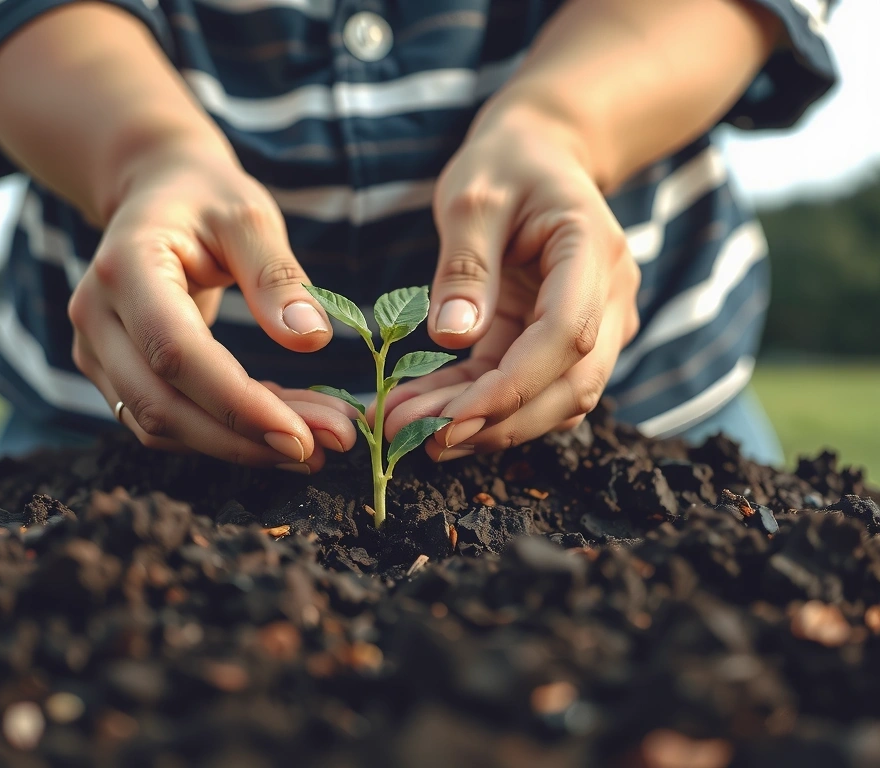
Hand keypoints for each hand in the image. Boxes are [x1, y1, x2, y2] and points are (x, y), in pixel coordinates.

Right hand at [68, 138, 357, 470]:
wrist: (158, 194)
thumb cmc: (208, 199)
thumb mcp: (250, 217)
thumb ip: (277, 276)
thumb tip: (312, 340)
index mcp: (126, 265)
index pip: (176, 352)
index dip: (236, 403)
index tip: (302, 436)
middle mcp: (96, 314)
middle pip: (162, 405)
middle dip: (246, 440)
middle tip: (328, 448)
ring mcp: (96, 350)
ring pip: (160, 426)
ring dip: (239, 446)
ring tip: (317, 447)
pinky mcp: (112, 373)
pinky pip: (165, 421)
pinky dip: (223, 435)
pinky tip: (281, 430)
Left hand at [380, 106, 640, 459]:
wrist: (541, 157)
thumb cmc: (507, 165)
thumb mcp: (473, 196)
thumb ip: (466, 265)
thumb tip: (451, 338)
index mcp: (593, 250)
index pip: (568, 334)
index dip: (514, 386)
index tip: (452, 419)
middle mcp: (608, 297)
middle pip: (572, 386)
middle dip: (497, 423)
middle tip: (418, 441)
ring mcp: (594, 325)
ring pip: (554, 400)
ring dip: (486, 427)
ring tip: (408, 431)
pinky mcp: (560, 342)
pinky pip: (528, 387)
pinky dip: (479, 408)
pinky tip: (424, 414)